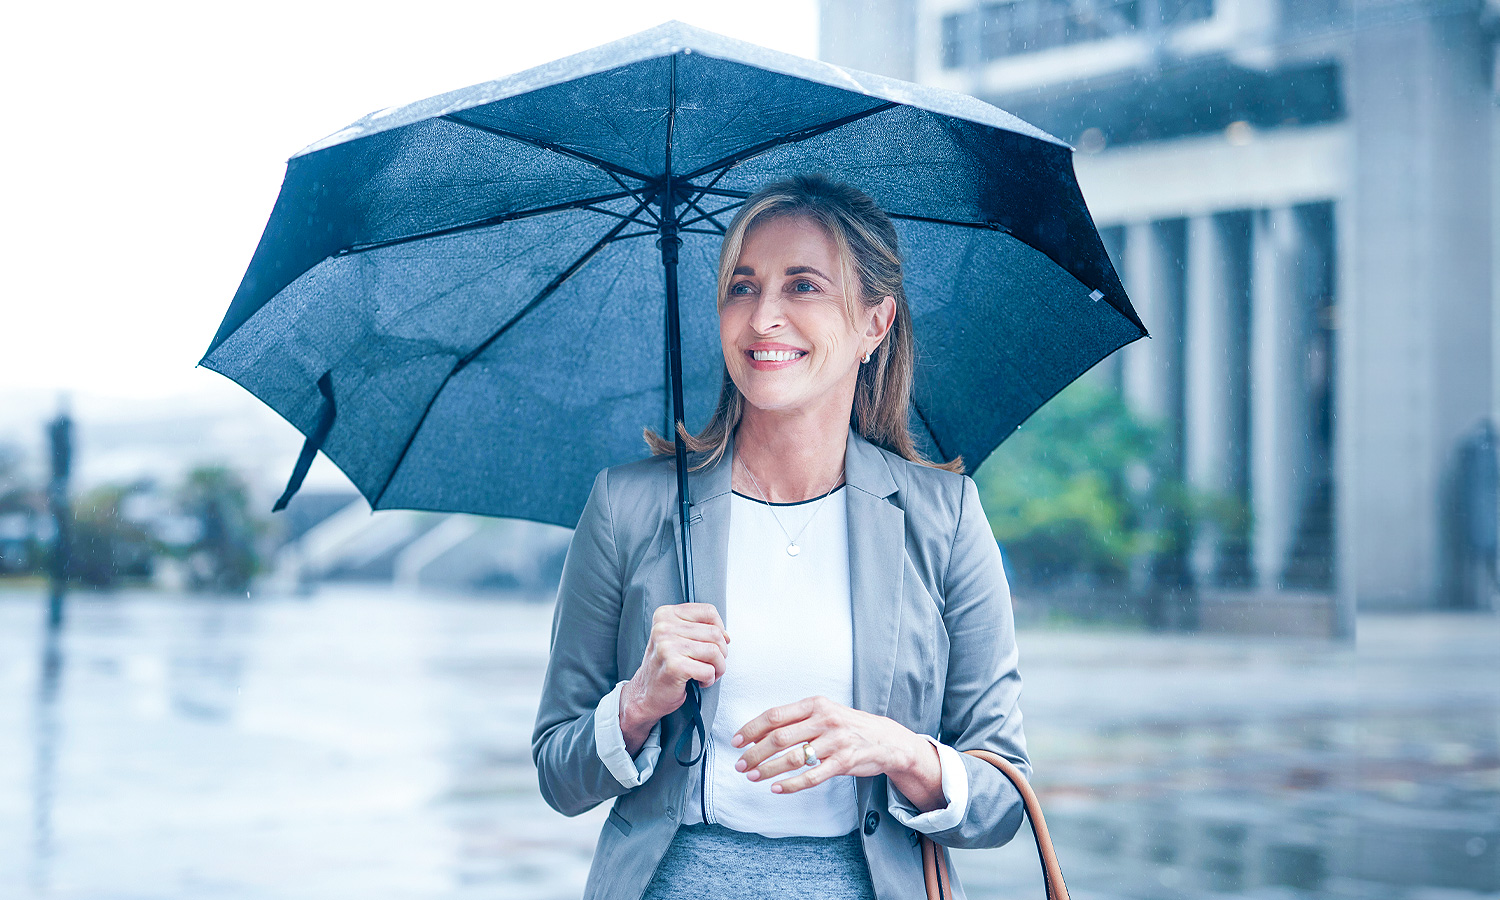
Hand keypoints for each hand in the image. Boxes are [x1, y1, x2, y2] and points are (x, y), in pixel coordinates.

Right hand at [620, 603, 728, 754]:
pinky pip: (709, 670)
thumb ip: (700, 629)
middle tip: (712, 664)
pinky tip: (699, 681)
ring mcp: (667, 646)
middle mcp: (664, 627)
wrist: (645, 693)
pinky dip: (710, 679)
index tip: (714, 643)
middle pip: (714, 633)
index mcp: (666, 615)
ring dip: (718, 667)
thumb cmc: (665, 666)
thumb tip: (726, 635)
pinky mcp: (674, 666)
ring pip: (715, 652)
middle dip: (721, 652)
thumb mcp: (677, 637)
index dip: (719, 628)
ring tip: (708, 673)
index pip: (708, 611)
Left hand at [730, 696, 943, 809]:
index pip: (775, 715)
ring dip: (768, 769)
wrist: (886, 739)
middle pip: (780, 738)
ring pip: (793, 758)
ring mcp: (835, 741)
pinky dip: (791, 784)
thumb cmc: (848, 726)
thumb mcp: (824, 712)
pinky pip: (811, 776)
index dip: (752, 729)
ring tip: (753, 777)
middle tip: (740, 765)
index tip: (736, 741)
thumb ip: (796, 720)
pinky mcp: (843, 762)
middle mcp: (824, 720)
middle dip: (755, 753)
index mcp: (815, 704)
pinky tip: (776, 788)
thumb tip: (759, 733)